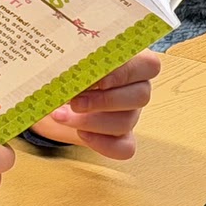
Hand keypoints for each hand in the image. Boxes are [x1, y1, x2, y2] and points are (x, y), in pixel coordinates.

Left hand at [29, 51, 161, 159]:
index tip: (99, 79)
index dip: (126, 73)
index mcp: (133, 61)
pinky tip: (80, 134)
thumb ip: (80, 59)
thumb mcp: (73, 58)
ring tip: (62, 115)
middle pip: (140, 96)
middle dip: (104, 100)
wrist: (57, 94)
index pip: (149, 65)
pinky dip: (102, 144)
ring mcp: (131, 114)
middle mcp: (137, 87)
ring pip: (127, 122)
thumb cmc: (68, 69)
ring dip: (91, 121)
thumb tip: (72, 68)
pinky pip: (124, 148)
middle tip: (74, 100)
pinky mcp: (122, 137)